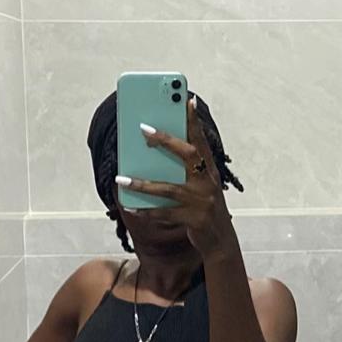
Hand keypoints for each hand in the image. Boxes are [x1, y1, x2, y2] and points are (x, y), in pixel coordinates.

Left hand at [118, 96, 235, 257]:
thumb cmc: (204, 209)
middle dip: (165, 140)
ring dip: (142, 183)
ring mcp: (202, 201)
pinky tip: (131, 206)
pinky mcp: (194, 219)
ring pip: (168, 187)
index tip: (186, 100)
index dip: (194, 120)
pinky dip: (147, 210)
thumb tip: (154, 155)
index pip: (201, 140)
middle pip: (187, 154)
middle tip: (143, 128)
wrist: (220, 241)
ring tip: (121, 178)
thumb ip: (187, 170)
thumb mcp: (201, 186)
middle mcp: (208, 182)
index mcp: (210, 170)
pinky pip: (165, 212)